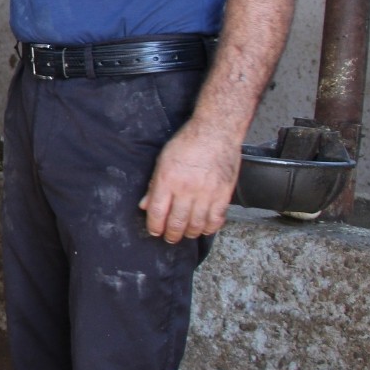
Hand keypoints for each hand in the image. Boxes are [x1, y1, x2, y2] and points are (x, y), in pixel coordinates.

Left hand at [139, 121, 240, 241]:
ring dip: (189, 233)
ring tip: (185, 233)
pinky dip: (210, 228)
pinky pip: (217, 219)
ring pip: (197, 224)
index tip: (154, 231)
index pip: (157, 212)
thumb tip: (145, 205)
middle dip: (171, 234)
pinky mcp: (224, 194)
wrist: (216, 132)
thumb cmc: (187, 142)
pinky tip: (204, 228)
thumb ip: (154, 185)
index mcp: (168, 180)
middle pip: (177, 222)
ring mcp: (207, 193)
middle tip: (169, 238)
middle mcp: (186, 189)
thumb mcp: (163, 160)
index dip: (154, 226)